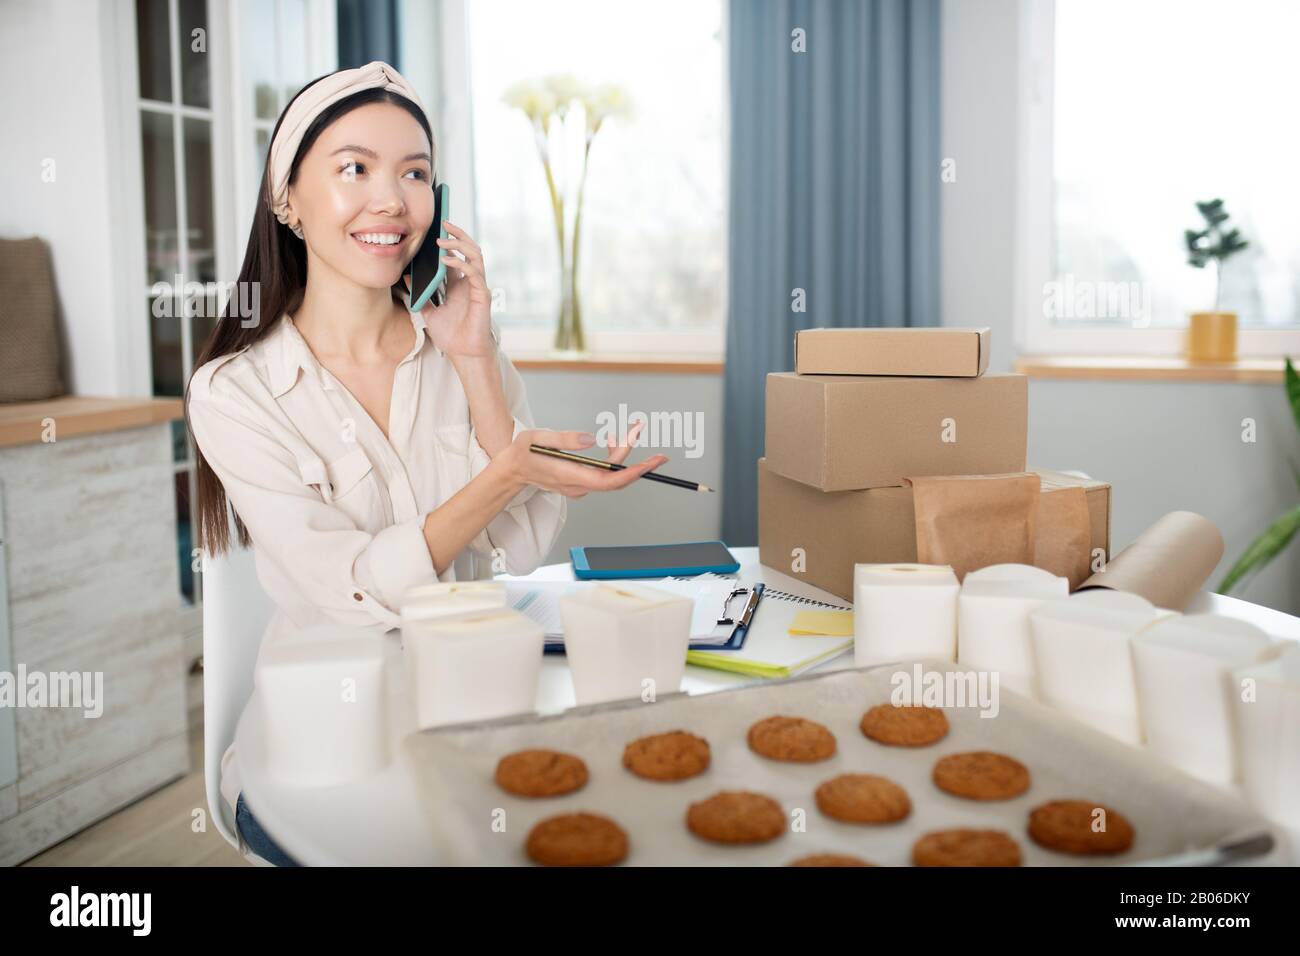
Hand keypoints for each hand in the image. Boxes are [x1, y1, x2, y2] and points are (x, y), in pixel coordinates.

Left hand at [406, 219, 494, 359]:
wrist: (463, 354)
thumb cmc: (451, 335)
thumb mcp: (428, 312)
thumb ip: (420, 294)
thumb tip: (406, 277)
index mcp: (459, 284)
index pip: (456, 254)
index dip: (448, 240)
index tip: (435, 228)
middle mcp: (470, 282)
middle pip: (469, 249)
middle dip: (458, 234)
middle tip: (443, 222)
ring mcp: (478, 287)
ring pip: (475, 255)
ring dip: (459, 244)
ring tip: (442, 239)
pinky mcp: (482, 295)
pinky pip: (474, 273)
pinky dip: (461, 263)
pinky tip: (446, 260)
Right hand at [501, 421, 666, 497]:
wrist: (511, 470)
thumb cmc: (523, 453)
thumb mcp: (539, 438)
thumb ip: (566, 439)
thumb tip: (592, 439)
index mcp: (570, 475)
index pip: (609, 480)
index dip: (633, 472)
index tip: (651, 462)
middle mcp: (578, 485)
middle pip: (615, 478)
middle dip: (636, 459)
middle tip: (643, 432)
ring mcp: (580, 487)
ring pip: (611, 476)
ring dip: (622, 454)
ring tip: (625, 432)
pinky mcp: (581, 483)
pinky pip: (605, 475)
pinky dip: (613, 458)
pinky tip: (611, 442)